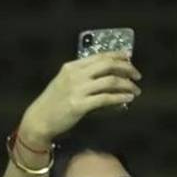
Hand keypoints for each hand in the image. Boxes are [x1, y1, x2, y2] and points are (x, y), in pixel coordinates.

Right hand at [18, 52, 141, 147]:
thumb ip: (84, 78)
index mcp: (72, 66)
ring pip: (110, 81)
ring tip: (136, 91)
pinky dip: (119, 98)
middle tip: (137, 76)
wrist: (39, 120)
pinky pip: (105, 99)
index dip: (118, 56)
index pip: (100, 56)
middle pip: (108, 65)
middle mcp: (75, 75)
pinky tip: (128, 99)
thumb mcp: (66, 84)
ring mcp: (77, 90)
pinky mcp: (79, 105)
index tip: (130, 60)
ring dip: (127, 85)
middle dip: (127, 69)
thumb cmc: (54, 104)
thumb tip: (108, 79)